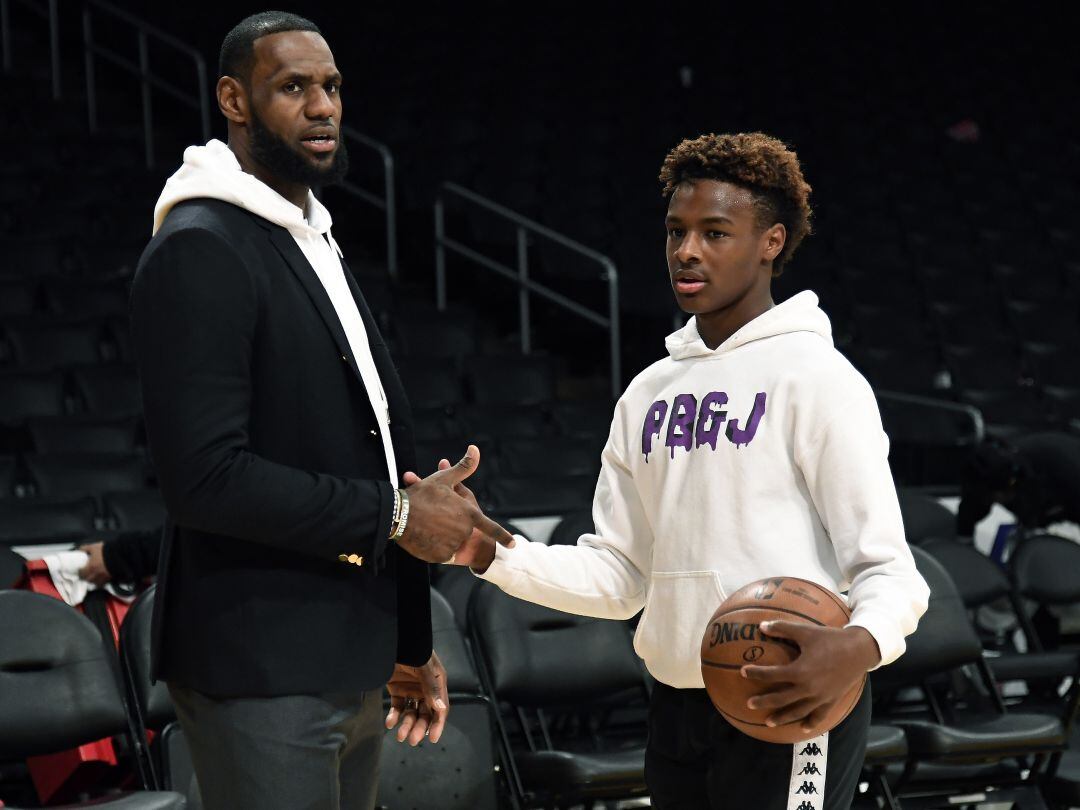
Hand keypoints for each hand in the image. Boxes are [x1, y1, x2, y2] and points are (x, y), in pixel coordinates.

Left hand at [77, 542, 110, 584]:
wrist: (120, 554)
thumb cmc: (106, 551)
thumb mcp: (94, 547)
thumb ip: (85, 548)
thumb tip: (80, 550)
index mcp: (90, 568)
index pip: (81, 573)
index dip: (80, 572)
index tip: (80, 570)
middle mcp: (96, 574)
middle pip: (88, 580)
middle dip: (86, 578)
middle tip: (86, 574)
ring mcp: (104, 577)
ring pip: (97, 583)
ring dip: (94, 581)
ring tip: (94, 578)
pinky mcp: (111, 577)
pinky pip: (105, 582)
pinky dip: (103, 581)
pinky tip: (103, 578)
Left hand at [385, 651, 448, 744]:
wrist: (390, 639)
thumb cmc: (412, 649)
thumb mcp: (423, 666)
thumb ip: (432, 687)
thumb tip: (440, 709)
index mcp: (437, 682)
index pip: (440, 708)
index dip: (438, 724)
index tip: (433, 738)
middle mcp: (426, 688)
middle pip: (425, 713)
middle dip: (419, 727)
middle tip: (412, 740)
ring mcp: (411, 689)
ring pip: (411, 713)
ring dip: (407, 725)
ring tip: (399, 735)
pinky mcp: (397, 689)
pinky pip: (397, 706)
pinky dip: (394, 715)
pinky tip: (390, 722)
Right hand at [397, 445, 514, 563]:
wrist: (398, 516)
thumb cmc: (423, 495)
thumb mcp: (444, 479)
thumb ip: (464, 467)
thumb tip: (475, 448)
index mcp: (470, 513)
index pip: (491, 527)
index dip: (503, 536)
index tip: (514, 545)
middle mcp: (465, 532)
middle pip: (461, 530)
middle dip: (449, 524)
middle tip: (432, 515)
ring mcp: (453, 545)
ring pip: (450, 542)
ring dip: (440, 536)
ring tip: (424, 524)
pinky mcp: (440, 557)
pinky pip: (440, 552)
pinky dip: (433, 546)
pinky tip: (422, 535)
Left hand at [741, 622, 879, 733]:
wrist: (859, 650)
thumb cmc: (830, 638)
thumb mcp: (805, 631)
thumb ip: (782, 628)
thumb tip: (761, 625)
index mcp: (800, 671)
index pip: (772, 675)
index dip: (756, 674)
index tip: (743, 672)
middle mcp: (809, 688)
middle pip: (781, 699)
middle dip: (764, 702)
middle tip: (749, 704)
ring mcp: (821, 697)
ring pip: (798, 712)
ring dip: (782, 717)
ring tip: (768, 722)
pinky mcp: (832, 700)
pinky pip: (819, 715)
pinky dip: (810, 723)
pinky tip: (802, 728)